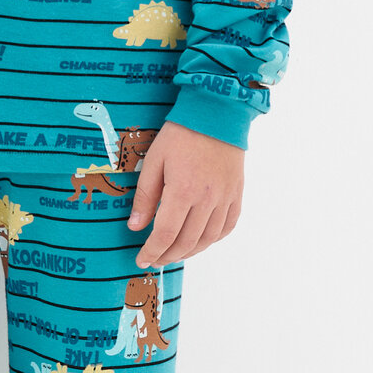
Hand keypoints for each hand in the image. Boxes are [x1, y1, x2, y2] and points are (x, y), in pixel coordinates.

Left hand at [128, 121, 244, 266]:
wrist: (217, 113)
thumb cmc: (181, 133)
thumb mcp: (154, 160)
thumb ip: (145, 196)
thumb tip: (135, 227)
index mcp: (183, 191)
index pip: (165, 234)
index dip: (152, 251)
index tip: (142, 259)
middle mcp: (207, 199)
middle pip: (186, 241)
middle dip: (168, 255)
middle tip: (155, 259)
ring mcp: (225, 197)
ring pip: (208, 238)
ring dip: (190, 251)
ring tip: (175, 253)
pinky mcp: (237, 193)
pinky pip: (228, 226)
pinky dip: (213, 239)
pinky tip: (201, 240)